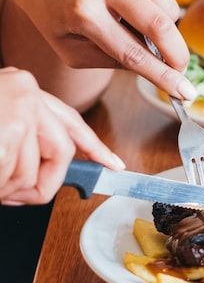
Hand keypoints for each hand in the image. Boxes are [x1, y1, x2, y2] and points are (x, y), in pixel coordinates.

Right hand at [0, 68, 124, 205]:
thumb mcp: (1, 125)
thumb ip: (26, 140)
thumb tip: (52, 169)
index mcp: (20, 89)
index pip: (70, 121)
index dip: (94, 147)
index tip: (113, 165)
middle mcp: (24, 92)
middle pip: (61, 151)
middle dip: (39, 182)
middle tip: (12, 193)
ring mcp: (17, 110)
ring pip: (32, 172)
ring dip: (4, 187)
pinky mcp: (9, 132)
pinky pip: (13, 179)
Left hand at [8, 0, 195, 99]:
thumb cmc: (56, 14)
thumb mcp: (72, 49)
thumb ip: (113, 60)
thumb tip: (160, 68)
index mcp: (81, 11)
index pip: (133, 52)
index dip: (163, 76)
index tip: (185, 92)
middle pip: (159, 24)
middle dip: (177, 53)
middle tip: (181, 67)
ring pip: (167, 4)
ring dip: (160, 21)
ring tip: (133, 18)